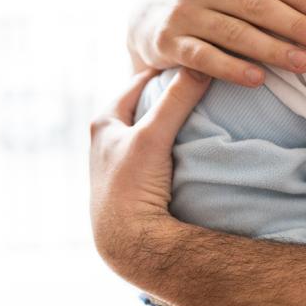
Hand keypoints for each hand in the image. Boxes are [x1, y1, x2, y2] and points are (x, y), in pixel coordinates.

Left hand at [90, 68, 210, 276]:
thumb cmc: (131, 185)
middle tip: (199, 83)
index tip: (191, 62)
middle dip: (169, 93)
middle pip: (144, 103)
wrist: (128, 243)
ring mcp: (120, 159)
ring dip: (170, 118)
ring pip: (151, 126)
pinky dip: (170, 140)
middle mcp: (108, 137)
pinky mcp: (133, 178)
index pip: (138, 81)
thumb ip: (176, 100)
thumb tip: (201, 66)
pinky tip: (187, 142)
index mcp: (104, 121)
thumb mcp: (152, 136)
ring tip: (197, 110)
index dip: (164, 70)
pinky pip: (156, 148)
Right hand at [127, 0, 305, 87]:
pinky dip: (232, 69)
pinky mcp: (167, 42)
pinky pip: (204, 57)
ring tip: (303, 64)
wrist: (143, 18)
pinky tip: (258, 79)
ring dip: (272, 49)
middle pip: (256, 5)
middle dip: (295, 24)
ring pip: (234, 32)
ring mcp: (181, 13)